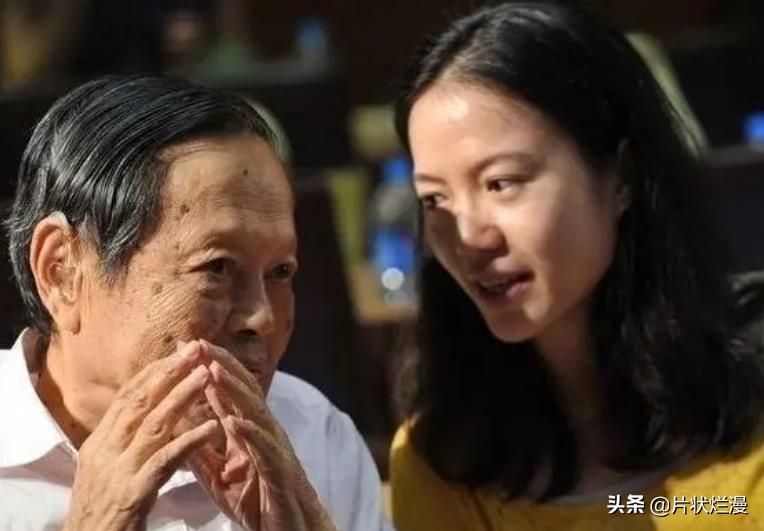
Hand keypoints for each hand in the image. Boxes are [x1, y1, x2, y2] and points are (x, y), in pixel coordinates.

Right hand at [63, 341, 219, 530]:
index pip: (127, 397)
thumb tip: (142, 415)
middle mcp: (104, 451)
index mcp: (98, 443)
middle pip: (140, 401)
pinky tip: (212, 428)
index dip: (154, 371)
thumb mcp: (105, 471)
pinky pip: (165, 461)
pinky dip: (189, 441)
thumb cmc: (100, 513)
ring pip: (154, 424)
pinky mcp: (133, 493)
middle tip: (197, 349)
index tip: (180, 351)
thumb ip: (122, 443)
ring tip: (207, 376)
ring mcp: (117, 471)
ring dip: (182, 396)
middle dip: (170, 371)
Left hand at [188, 341, 336, 530]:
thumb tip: (177, 431)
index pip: (229, 393)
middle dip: (221, 366)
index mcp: (250, 433)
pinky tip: (233, 423)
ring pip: (255, 414)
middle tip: (197, 344)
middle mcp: (265, 434)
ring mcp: (275, 452)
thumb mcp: (222, 477)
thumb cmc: (260, 503)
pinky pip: (266, 452)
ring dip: (234, 391)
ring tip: (212, 371)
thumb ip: (203, 454)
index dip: (210, 368)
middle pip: (244, 392)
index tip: (187, 347)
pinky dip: (250, 435)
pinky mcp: (281, 475)